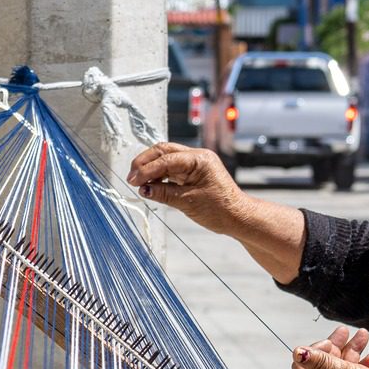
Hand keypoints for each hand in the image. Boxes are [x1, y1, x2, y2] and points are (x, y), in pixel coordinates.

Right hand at [124, 143, 244, 234]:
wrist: (237, 217)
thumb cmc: (220, 210)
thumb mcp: (188, 202)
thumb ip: (163, 193)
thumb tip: (143, 189)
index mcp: (200, 159)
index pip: (166, 159)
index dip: (147, 170)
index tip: (133, 181)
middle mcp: (197, 156)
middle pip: (163, 151)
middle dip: (145, 163)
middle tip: (131, 178)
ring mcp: (195, 163)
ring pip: (165, 158)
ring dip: (150, 168)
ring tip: (139, 183)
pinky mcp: (192, 172)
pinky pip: (170, 168)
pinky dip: (158, 174)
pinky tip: (150, 184)